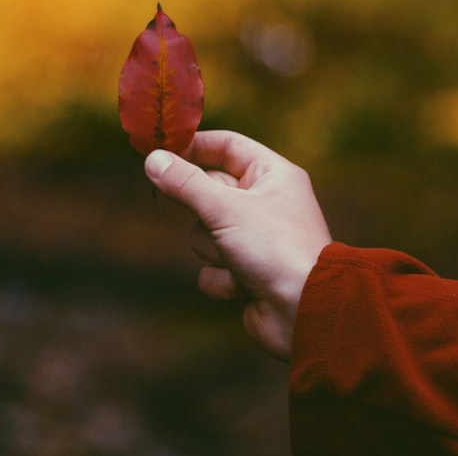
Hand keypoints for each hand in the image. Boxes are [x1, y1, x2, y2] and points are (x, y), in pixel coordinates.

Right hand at [145, 130, 331, 360]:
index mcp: (272, 175)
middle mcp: (266, 203)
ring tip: (237, 260)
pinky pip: (212, 267)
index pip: (227, 146)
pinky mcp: (247, 272)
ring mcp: (256, 239)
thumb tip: (153, 159)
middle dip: (205, 214)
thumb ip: (185, 183)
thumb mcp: (225, 208)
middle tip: (209, 218)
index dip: (194, 147)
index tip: (161, 154)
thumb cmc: (275, 249)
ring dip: (213, 250)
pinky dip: (222, 278)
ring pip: (205, 233)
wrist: (305, 311)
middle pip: (210, 192)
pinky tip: (244, 287)